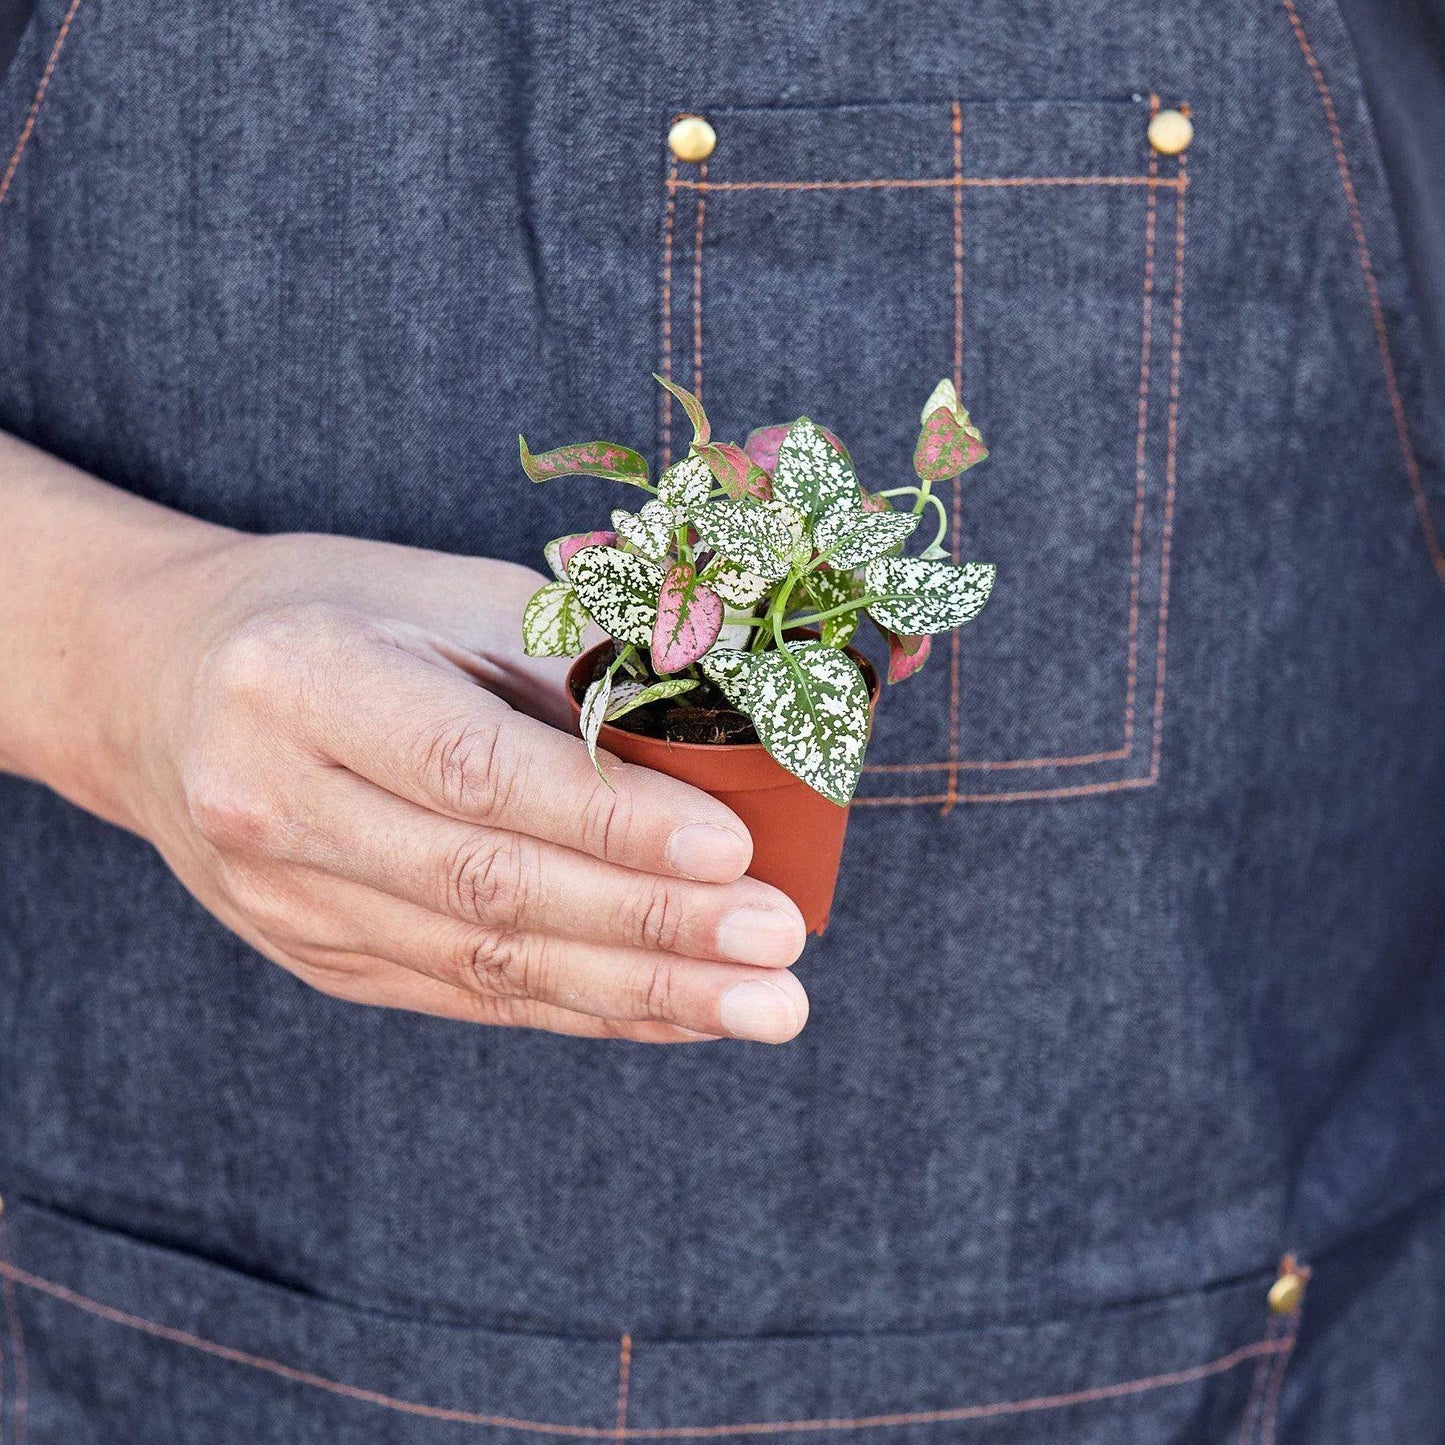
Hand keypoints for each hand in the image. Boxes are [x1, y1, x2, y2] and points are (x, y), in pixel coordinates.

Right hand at [84, 530, 811, 1043]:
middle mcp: (273, 802)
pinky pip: (464, 995)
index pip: (475, 770)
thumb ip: (571, 665)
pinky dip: (581, 1007)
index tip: (733, 852)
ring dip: (636, 993)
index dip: (608, 821)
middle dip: (650, 929)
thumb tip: (730, 738)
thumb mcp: (443, 594)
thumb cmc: (331, 613)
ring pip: (482, 965)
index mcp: (302, 680)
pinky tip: (674, 1012)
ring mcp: (284, 899)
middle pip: (486, 887)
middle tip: (778, 953)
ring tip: (760, 1007)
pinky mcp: (314, 955)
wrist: (158, 683)